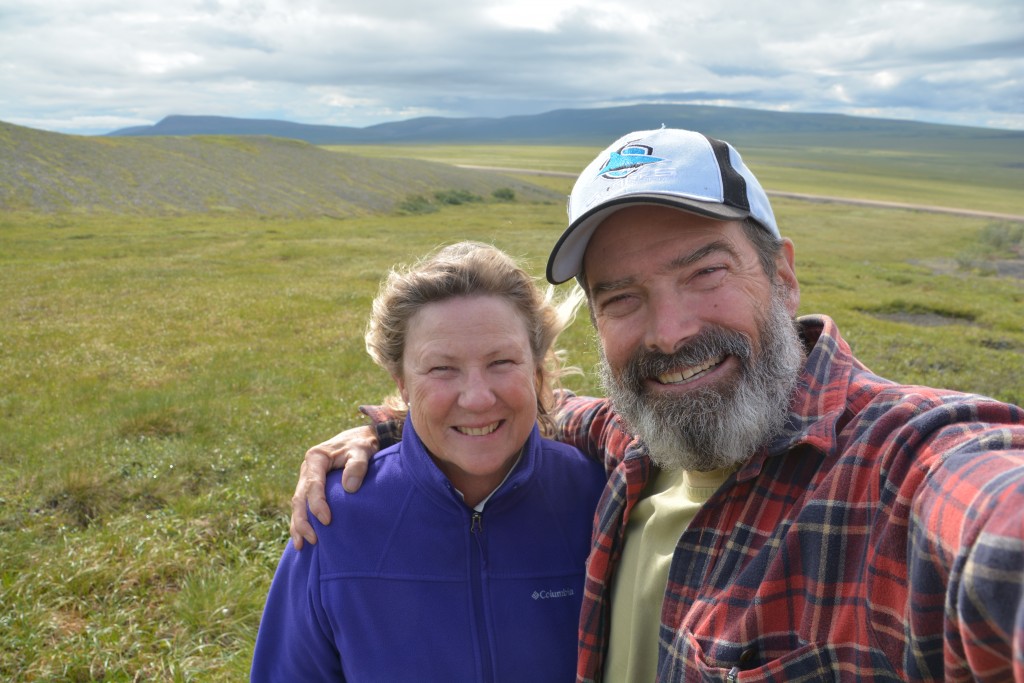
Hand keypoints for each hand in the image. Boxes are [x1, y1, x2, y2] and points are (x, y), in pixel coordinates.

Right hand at [289, 425, 378, 549]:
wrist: (360, 439)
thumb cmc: (362, 445)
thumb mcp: (363, 450)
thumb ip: (357, 466)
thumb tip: (350, 487)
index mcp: (316, 458)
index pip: (313, 485)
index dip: (317, 504)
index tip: (327, 521)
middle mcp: (307, 469)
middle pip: (299, 497)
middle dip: (303, 520)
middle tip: (313, 539)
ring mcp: (307, 478)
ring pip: (297, 504)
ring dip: (298, 525)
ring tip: (301, 545)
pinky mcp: (311, 487)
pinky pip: (302, 506)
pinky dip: (300, 522)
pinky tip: (301, 538)